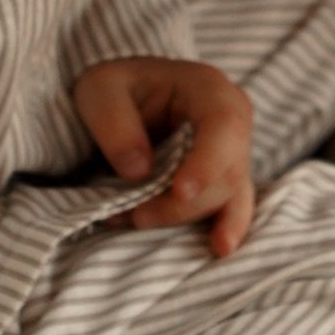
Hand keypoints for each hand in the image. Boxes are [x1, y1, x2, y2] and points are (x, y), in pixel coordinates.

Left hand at [74, 54, 257, 256]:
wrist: (123, 96)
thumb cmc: (115, 87)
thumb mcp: (100, 91)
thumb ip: (115, 126)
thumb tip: (139, 173)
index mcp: (209, 89)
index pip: (224, 127)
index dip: (207, 163)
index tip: (179, 190)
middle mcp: (232, 122)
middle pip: (227, 171)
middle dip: (182, 201)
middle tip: (134, 214)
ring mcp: (232, 153)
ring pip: (229, 195)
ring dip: (185, 216)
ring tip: (138, 221)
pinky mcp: (223, 180)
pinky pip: (234, 207)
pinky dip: (226, 227)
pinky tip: (220, 247)